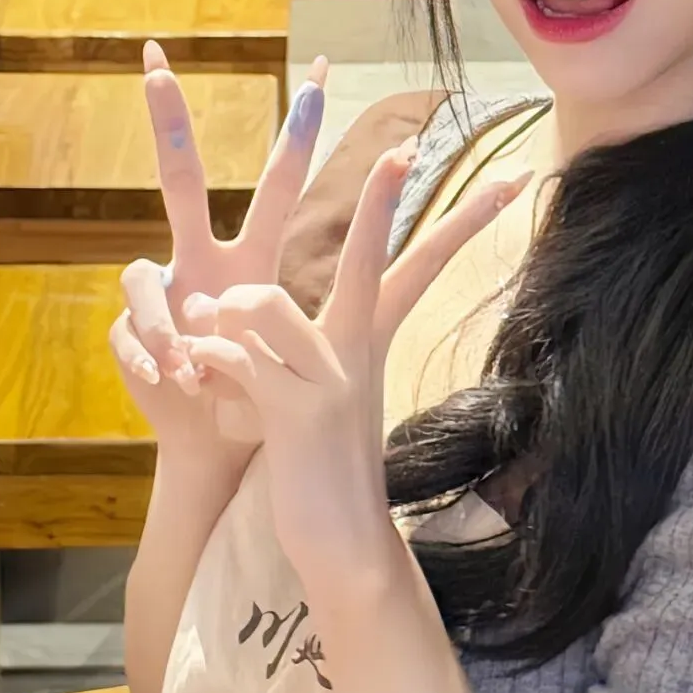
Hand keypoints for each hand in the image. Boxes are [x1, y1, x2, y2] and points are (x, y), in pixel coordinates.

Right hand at [109, 41, 329, 462]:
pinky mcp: (129, 332)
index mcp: (252, 258)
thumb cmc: (258, 390)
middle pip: (179, 181)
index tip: (319, 69)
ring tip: (189, 370)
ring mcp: (161, 293)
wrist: (218, 442)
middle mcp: (201, 261)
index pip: (276, 184)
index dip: (296, 132)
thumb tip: (245, 305)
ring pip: (140, 274)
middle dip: (167, 121)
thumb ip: (283, 328)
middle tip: (155, 63)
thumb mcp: (288, 357)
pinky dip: (151, 359)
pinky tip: (171, 382)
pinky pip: (130, 332)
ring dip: (166, 325)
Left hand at [185, 132, 533, 593]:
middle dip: (384, 201)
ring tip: (201, 333)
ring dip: (223, 310)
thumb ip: (286, 341)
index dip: (454, 220)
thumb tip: (241, 300)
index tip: (495, 177)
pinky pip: (238, 356)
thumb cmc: (321, 464)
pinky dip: (206, 358)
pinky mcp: (299, 413)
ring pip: (266, 300)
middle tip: (404, 149)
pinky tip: (196, 377)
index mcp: (368, 339)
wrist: (342, 542)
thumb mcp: (312, 391)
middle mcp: (359, 351)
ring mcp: (332, 381)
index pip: (415, 264)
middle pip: (374, 258)